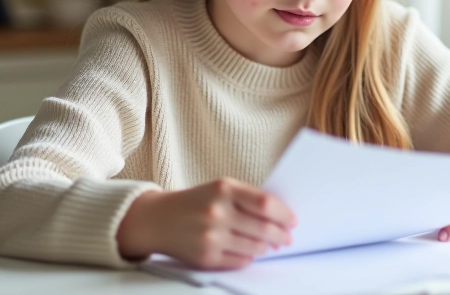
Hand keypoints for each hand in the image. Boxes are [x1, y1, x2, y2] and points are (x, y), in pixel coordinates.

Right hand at [116, 177, 296, 268]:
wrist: (156, 219)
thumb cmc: (194, 202)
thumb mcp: (219, 188)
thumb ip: (248, 198)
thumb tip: (280, 217)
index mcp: (223, 189)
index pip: (265, 204)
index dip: (284, 214)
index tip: (293, 220)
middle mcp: (217, 212)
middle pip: (263, 228)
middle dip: (281, 235)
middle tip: (287, 237)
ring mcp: (211, 236)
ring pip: (255, 247)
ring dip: (267, 247)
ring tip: (269, 244)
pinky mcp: (206, 257)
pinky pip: (240, 261)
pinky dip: (249, 257)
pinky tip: (250, 251)